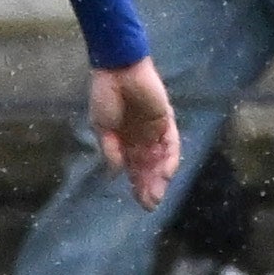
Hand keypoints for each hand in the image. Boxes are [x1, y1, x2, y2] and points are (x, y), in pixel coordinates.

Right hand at [89, 57, 180, 206]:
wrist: (118, 70)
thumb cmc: (106, 96)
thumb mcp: (102, 127)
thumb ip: (111, 150)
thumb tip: (116, 174)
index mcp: (124, 141)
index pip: (134, 169)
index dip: (137, 186)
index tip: (139, 202)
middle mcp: (141, 138)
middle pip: (149, 168)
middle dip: (149, 187)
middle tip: (150, 204)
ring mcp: (154, 131)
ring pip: (160, 160)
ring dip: (159, 178)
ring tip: (156, 195)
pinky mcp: (166, 121)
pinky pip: (171, 144)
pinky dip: (169, 159)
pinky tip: (165, 174)